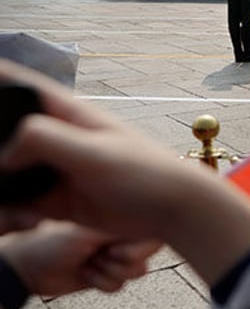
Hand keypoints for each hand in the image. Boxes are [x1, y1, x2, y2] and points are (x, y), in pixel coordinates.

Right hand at [0, 58, 249, 284]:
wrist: (173, 210)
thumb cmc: (145, 172)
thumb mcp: (95, 152)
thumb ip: (47, 140)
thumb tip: (3, 149)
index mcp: (67, 114)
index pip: (21, 87)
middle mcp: (56, 138)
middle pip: (5, 134)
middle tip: (1, 173)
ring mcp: (55, 170)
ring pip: (6, 171)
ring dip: (2, 187)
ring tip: (17, 208)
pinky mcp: (55, 200)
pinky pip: (19, 202)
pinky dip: (12, 211)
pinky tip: (24, 221)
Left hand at [0, 220, 157, 296]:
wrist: (26, 269)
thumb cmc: (50, 243)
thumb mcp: (90, 233)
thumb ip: (123, 231)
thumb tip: (152, 229)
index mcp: (119, 214)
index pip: (151, 228)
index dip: (141, 244)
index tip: (117, 248)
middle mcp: (120, 232)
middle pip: (148, 252)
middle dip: (124, 261)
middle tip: (102, 255)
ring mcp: (114, 253)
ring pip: (137, 271)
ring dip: (111, 273)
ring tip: (90, 263)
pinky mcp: (107, 273)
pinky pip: (121, 285)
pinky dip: (102, 283)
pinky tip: (86, 274)